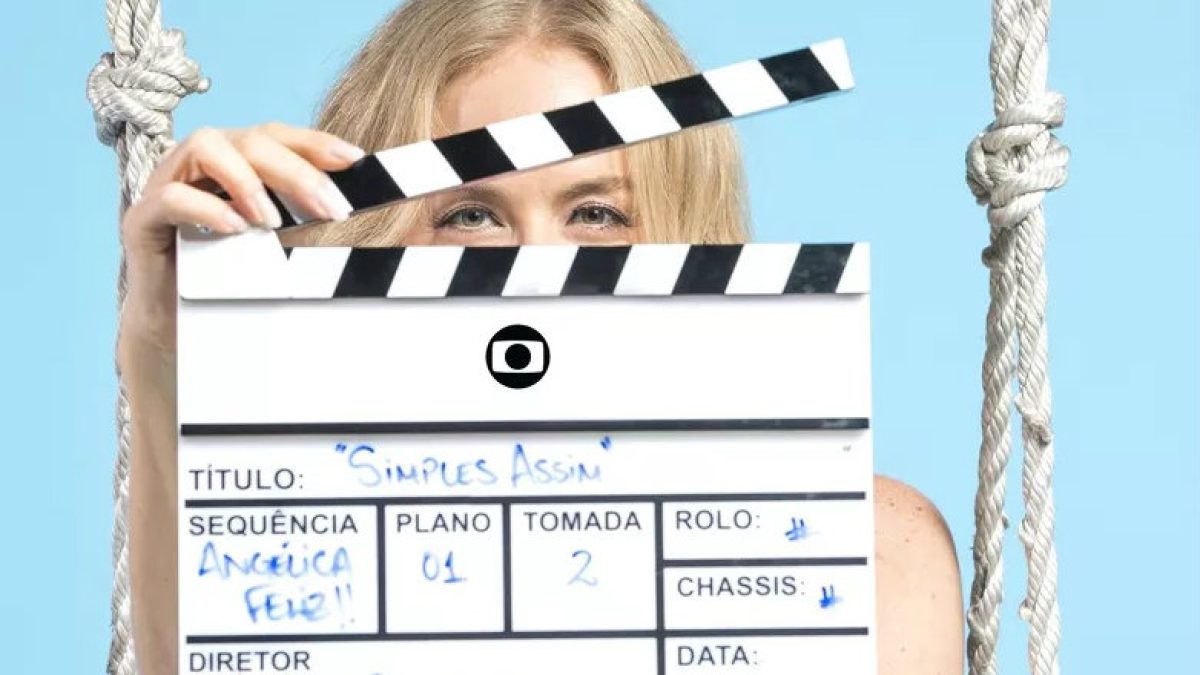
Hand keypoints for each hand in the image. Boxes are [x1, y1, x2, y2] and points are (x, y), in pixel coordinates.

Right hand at [118, 122, 363, 351]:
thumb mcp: (274, 243)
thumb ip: (301, 217)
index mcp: (234, 160)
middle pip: (249, 139)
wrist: (175, 324)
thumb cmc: (227, 278)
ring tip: (274, 221)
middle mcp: (199, 163)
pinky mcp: (142, 220)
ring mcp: (166, 185)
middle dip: (297, 170)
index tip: (355, 160)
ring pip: (205, 146)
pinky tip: (236, 229)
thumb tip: (345, 206)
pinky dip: (207, 208)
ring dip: (248, 181)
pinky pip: (170, 196)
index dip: (315, 142)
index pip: (275, 134)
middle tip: (331, 208)